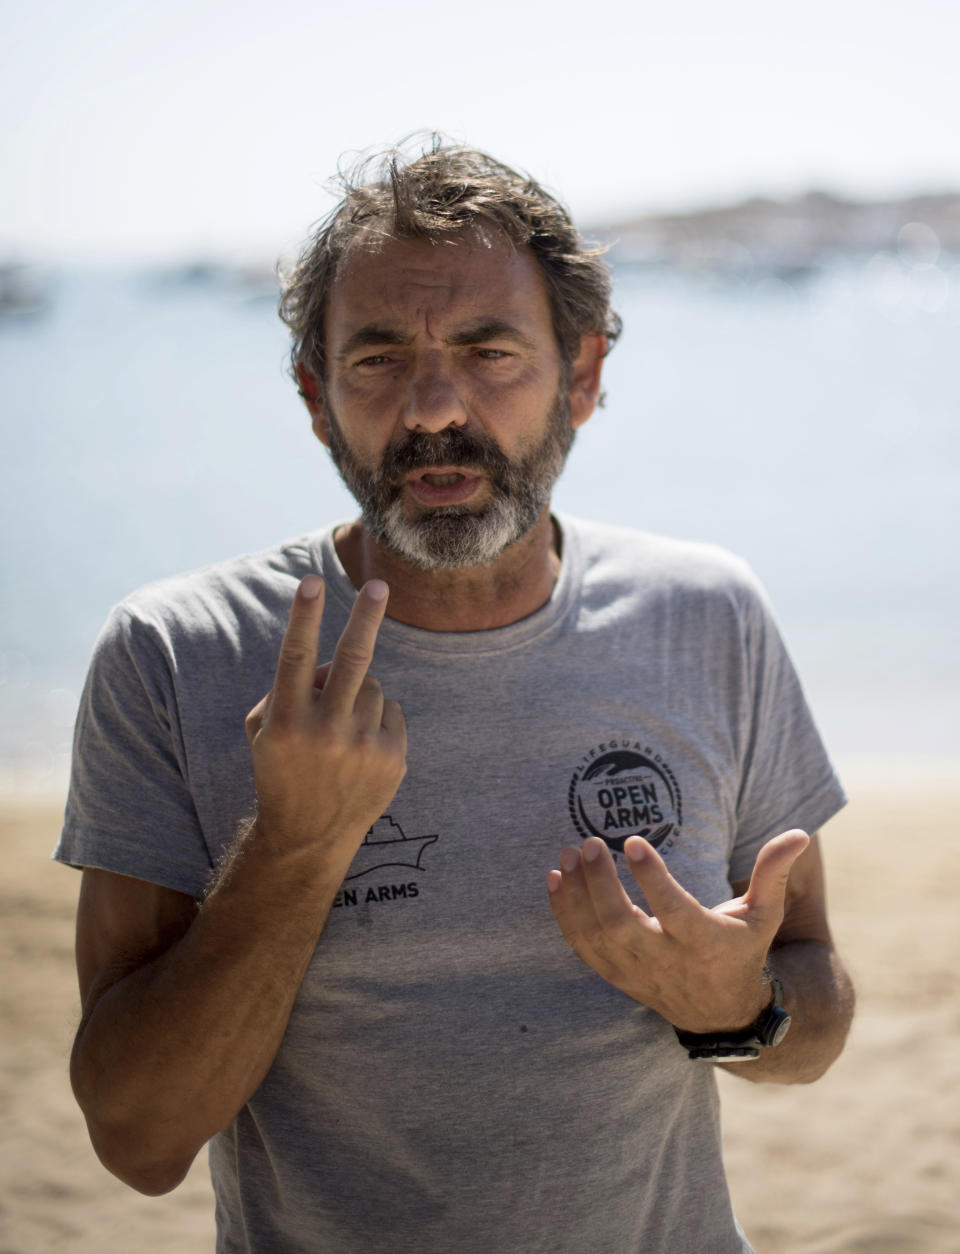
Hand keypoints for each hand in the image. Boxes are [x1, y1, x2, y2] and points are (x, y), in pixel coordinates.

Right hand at [245, 575, 405, 866]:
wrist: (308, 837)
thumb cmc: (282, 769)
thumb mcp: (264, 730)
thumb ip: (286, 689)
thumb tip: (331, 663)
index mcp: (286, 720)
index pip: (295, 657)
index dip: (304, 616)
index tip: (311, 580)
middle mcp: (324, 731)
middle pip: (351, 659)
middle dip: (365, 617)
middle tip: (378, 585)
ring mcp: (361, 746)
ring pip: (370, 685)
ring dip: (357, 695)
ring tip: (340, 731)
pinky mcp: (392, 758)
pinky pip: (391, 709)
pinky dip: (377, 718)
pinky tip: (361, 748)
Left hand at [546, 830, 808, 1032]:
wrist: (721, 1013)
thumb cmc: (742, 949)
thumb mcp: (765, 915)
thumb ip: (774, 873)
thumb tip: (799, 833)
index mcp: (704, 942)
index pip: (673, 911)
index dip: (654, 879)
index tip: (636, 842)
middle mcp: (665, 960)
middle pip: (623, 925)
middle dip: (601, 884)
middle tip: (590, 842)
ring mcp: (636, 971)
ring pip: (597, 935)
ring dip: (577, 894)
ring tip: (569, 853)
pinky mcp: (615, 975)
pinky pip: (582, 946)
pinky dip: (564, 915)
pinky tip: (555, 879)